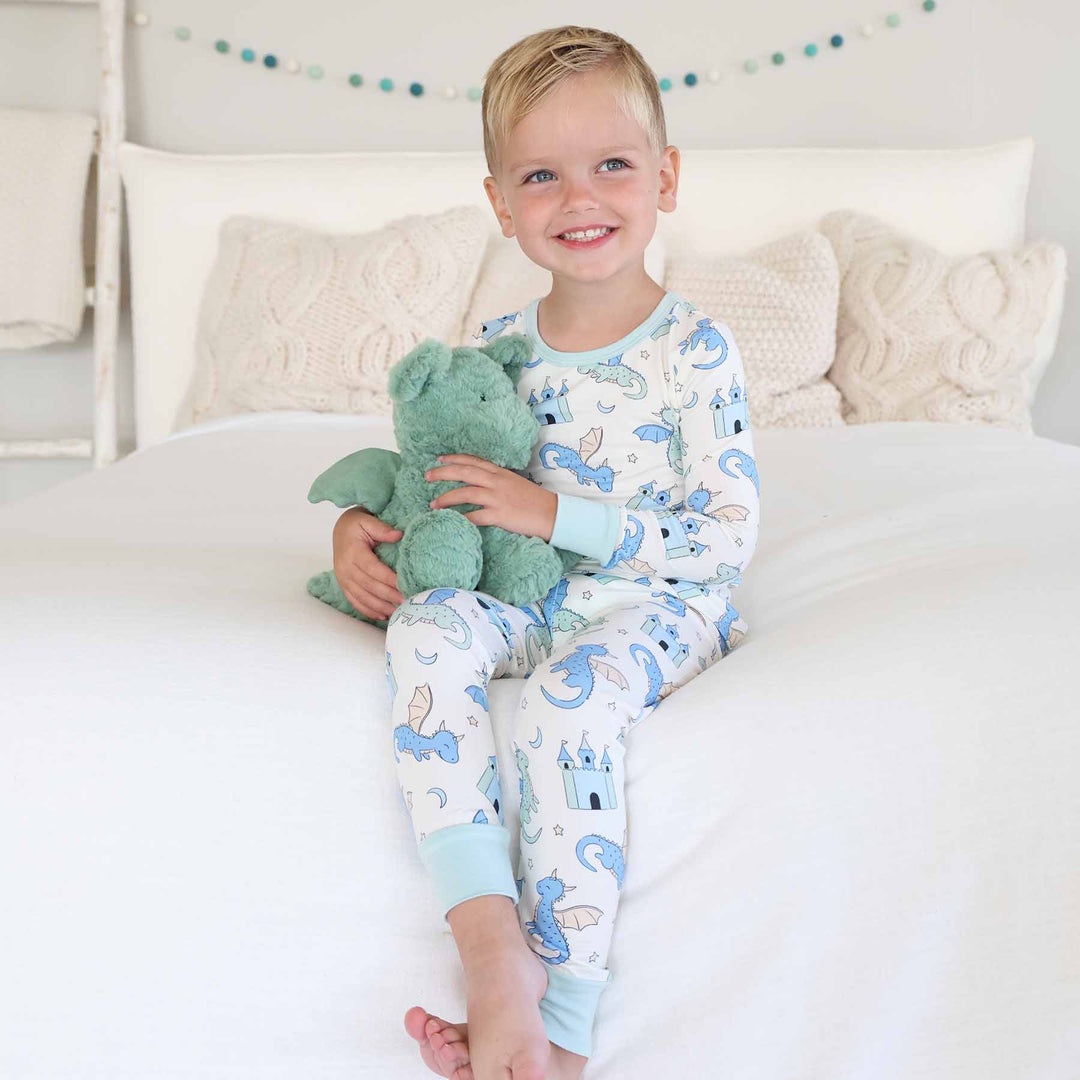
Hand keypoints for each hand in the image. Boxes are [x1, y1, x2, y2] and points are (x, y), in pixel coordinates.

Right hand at [331, 507, 405, 620]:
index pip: (373, 568)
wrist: (340, 530)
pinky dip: (369, 611)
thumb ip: (382, 528)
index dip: (388, 578)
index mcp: (353, 552)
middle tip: (406, 601)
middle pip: (369, 586)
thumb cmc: (356, 525)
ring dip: (380, 607)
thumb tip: (399, 535)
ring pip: (362, 598)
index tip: (404, 585)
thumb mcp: (367, 520)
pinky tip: (383, 616)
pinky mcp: (344, 586)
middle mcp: (345, 568)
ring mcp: (343, 579)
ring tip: (398, 612)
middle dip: (389, 595)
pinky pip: (355, 602)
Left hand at [425, 454, 557, 539]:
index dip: (454, 459)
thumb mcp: (515, 484)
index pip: (473, 461)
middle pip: (464, 472)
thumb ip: (498, 482)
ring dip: (446, 498)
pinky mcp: (500, 515)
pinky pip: (475, 517)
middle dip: (443, 473)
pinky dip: (461, 519)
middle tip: (427, 476)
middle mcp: (497, 482)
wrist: (553, 514)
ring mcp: (498, 498)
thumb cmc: (535, 501)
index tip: (439, 458)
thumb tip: (481, 484)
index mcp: (500, 473)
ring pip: (465, 493)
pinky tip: (451, 523)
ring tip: (433, 505)